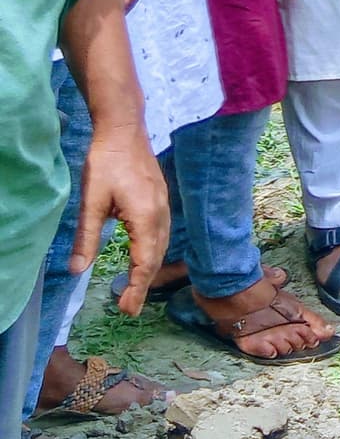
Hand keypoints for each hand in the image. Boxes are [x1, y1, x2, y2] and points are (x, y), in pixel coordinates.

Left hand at [74, 123, 168, 313]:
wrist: (124, 129)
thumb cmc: (106, 162)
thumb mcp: (90, 202)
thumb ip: (86, 237)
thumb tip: (76, 271)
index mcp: (145, 215)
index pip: (145, 261)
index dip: (136, 288)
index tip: (126, 309)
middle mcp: (160, 212)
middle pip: (157, 256)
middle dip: (143, 284)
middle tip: (128, 308)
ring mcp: (164, 204)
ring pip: (162, 244)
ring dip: (149, 269)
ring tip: (134, 289)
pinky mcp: (161, 198)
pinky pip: (162, 233)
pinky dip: (153, 252)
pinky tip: (142, 257)